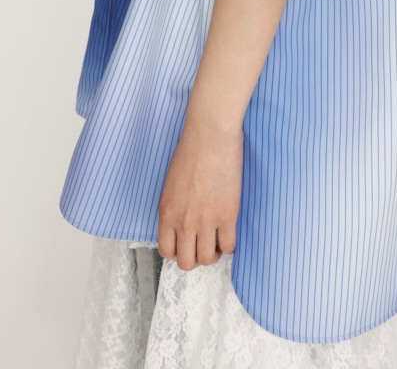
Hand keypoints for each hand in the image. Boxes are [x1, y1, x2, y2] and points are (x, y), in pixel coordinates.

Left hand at [156, 109, 242, 270]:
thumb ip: (175, 206)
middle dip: (196, 257)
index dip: (179, 252)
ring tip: (218, 239)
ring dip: (214, 252)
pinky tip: (230, 230)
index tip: (187, 243)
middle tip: (204, 244)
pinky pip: (229, 246)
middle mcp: (183, 221)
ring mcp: (206, 220)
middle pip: (186, 262)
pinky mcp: (227, 215)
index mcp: (167, 212)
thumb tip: (183, 220)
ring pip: (207, 258)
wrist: (210, 134)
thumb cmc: (191, 149)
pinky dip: (230, 244)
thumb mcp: (171, 183)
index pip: (166, 251)